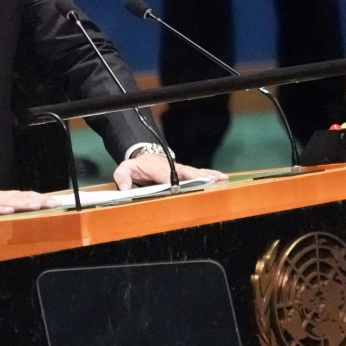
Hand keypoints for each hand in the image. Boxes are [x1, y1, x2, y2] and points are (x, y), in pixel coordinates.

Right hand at [0, 185, 59, 219]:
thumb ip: (8, 207)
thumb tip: (25, 211)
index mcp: (6, 197)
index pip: (27, 196)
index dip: (42, 198)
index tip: (57, 201)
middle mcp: (1, 197)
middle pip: (24, 197)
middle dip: (40, 200)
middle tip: (56, 203)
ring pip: (11, 201)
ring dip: (25, 203)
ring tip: (39, 205)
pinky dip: (1, 209)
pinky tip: (10, 210)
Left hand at [113, 153, 228, 190]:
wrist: (144, 157)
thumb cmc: (137, 165)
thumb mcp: (124, 168)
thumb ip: (123, 176)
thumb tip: (126, 188)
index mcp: (156, 167)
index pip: (165, 174)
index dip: (172, 180)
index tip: (179, 186)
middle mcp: (170, 167)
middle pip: (185, 172)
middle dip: (196, 175)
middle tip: (210, 179)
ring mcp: (178, 169)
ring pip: (195, 172)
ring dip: (208, 175)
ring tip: (221, 179)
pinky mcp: (184, 173)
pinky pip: (197, 174)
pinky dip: (209, 175)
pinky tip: (221, 179)